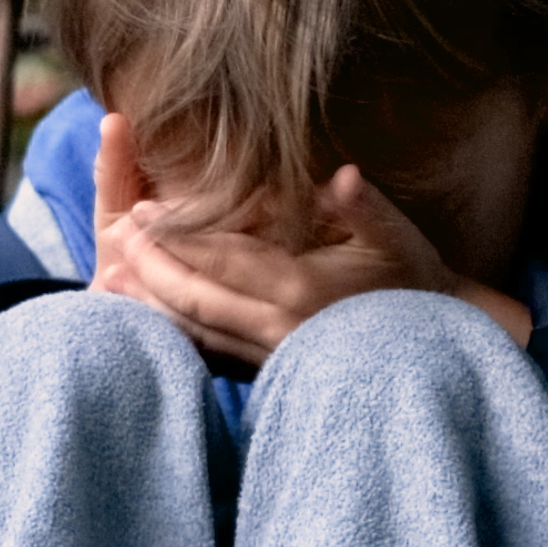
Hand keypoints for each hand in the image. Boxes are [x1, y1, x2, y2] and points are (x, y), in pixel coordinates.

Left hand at [90, 112, 531, 363]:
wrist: (436, 353)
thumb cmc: (418, 284)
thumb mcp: (401, 238)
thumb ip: (366, 207)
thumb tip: (342, 175)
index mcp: (303, 288)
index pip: (224, 256)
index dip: (177, 234)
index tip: (138, 211)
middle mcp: (279, 326)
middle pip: (196, 296)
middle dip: (151, 266)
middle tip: (111, 238)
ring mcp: (272, 354)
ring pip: (197, 330)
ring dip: (152, 303)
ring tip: (112, 279)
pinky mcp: (271, 371)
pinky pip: (211, 352)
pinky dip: (176, 333)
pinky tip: (151, 320)